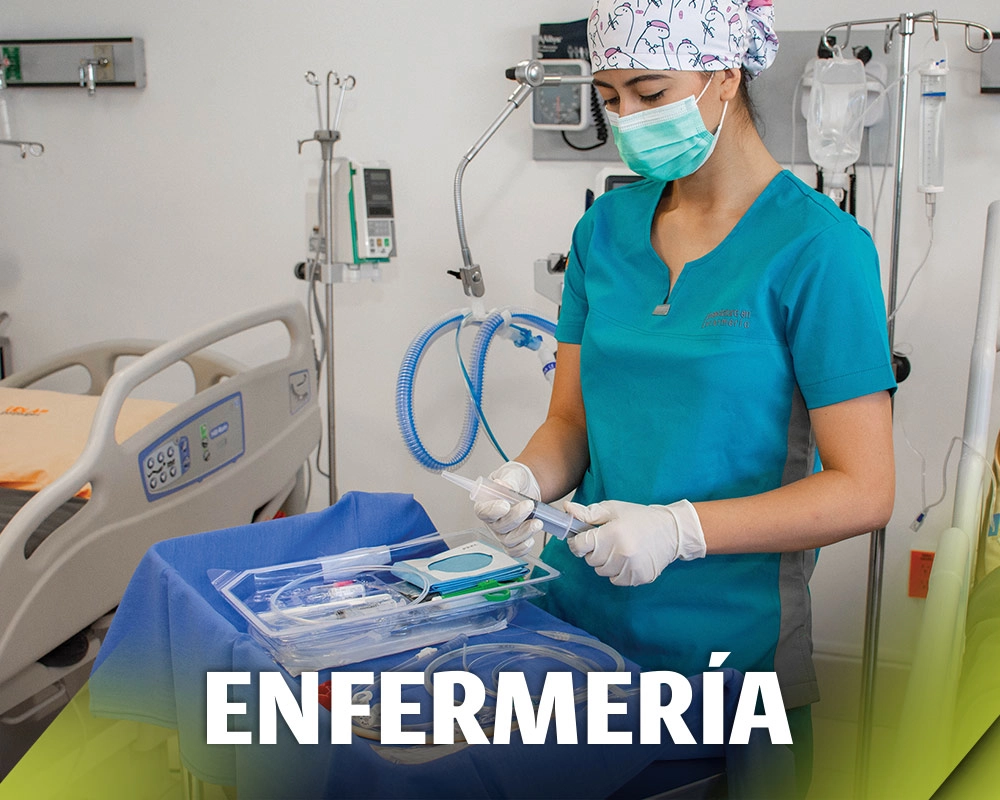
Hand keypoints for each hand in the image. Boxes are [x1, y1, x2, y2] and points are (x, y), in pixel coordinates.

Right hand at [473, 462, 541, 557]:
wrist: (528, 487)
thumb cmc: (515, 480)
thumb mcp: (512, 474)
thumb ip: (508, 481)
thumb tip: (503, 485)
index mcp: (485, 504)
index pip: (482, 511)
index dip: (492, 510)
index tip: (505, 504)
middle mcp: (492, 521)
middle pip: (499, 527)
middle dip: (516, 518)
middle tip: (529, 505)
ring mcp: (502, 533)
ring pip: (508, 541)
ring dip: (524, 533)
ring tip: (538, 522)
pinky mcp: (513, 541)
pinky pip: (515, 551)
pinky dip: (524, 547)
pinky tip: (532, 538)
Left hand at [565, 499, 705, 585]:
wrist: (671, 531)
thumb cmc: (639, 517)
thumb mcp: (613, 509)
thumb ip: (588, 513)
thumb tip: (567, 509)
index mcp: (613, 533)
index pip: (580, 545)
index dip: (577, 542)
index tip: (582, 539)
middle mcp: (621, 553)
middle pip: (590, 560)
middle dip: (594, 551)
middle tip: (607, 541)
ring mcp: (631, 568)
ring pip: (601, 572)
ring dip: (605, 562)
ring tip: (619, 549)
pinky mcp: (639, 578)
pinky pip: (616, 580)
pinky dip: (617, 572)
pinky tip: (628, 559)